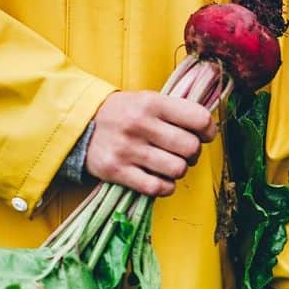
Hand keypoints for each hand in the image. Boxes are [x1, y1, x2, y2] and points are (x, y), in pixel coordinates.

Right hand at [86, 91, 217, 196]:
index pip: (199, 118)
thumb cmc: (123, 114)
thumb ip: (176, 111)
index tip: (204, 135)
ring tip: (169, 165)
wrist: (79, 125)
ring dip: (178, 171)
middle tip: (184, 153)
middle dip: (194, 154)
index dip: (209, 131)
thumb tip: (209, 130)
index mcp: (151, 103)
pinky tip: (159, 179)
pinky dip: (165, 187)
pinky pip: (157, 188)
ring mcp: (127, 149)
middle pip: (191, 148)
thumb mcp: (147, 100)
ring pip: (177, 170)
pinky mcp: (117, 171)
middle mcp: (140, 124)